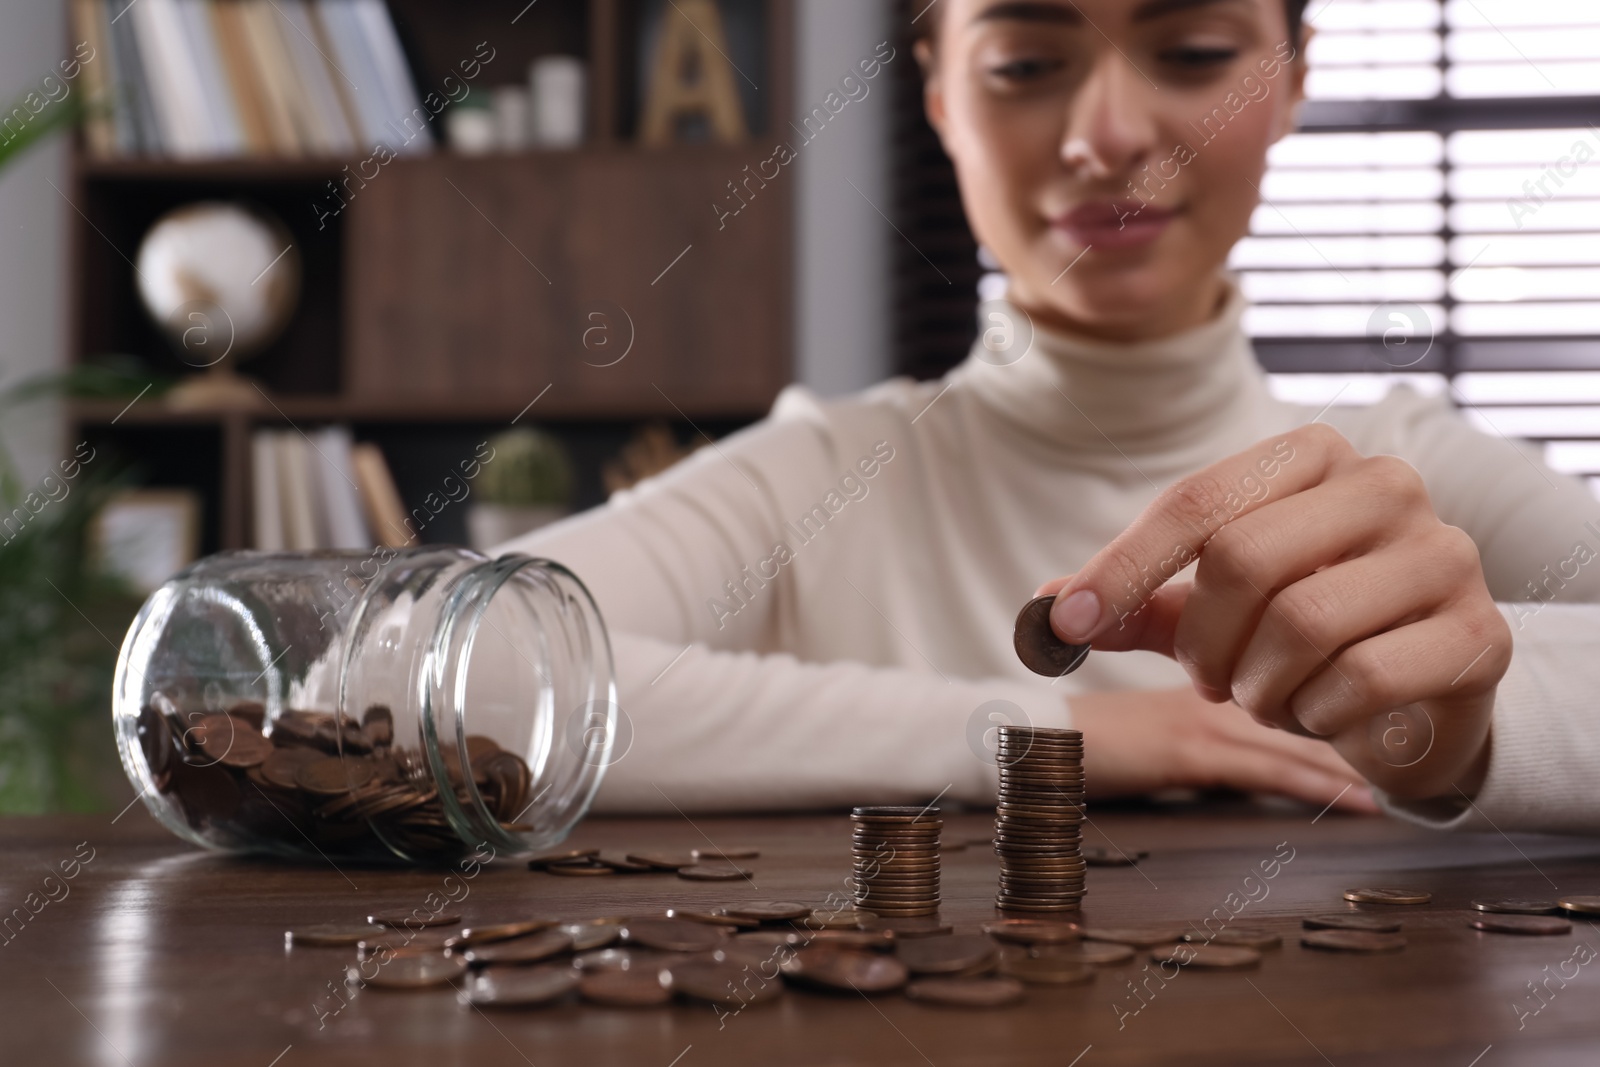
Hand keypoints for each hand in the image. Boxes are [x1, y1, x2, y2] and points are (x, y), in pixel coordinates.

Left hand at [1037, 423, 1509, 800]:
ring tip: (1272, 695)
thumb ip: (1137, 603)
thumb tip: (1045, 611)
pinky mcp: (1479, 633)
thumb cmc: (1305, 634)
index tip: (1067, 625)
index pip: (1197, 502)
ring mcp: (1443, 554)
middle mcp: (1386, 485)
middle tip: (1212, 679)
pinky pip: (1363, 680)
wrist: (1422, 693)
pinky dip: (1319, 714)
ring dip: (1260, 686)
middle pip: (1243, 559)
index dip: (1122, 568)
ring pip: (1302, 623)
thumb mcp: (1212, 611)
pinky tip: (1328, 712)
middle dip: (1205, 642)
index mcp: (1312, 456)